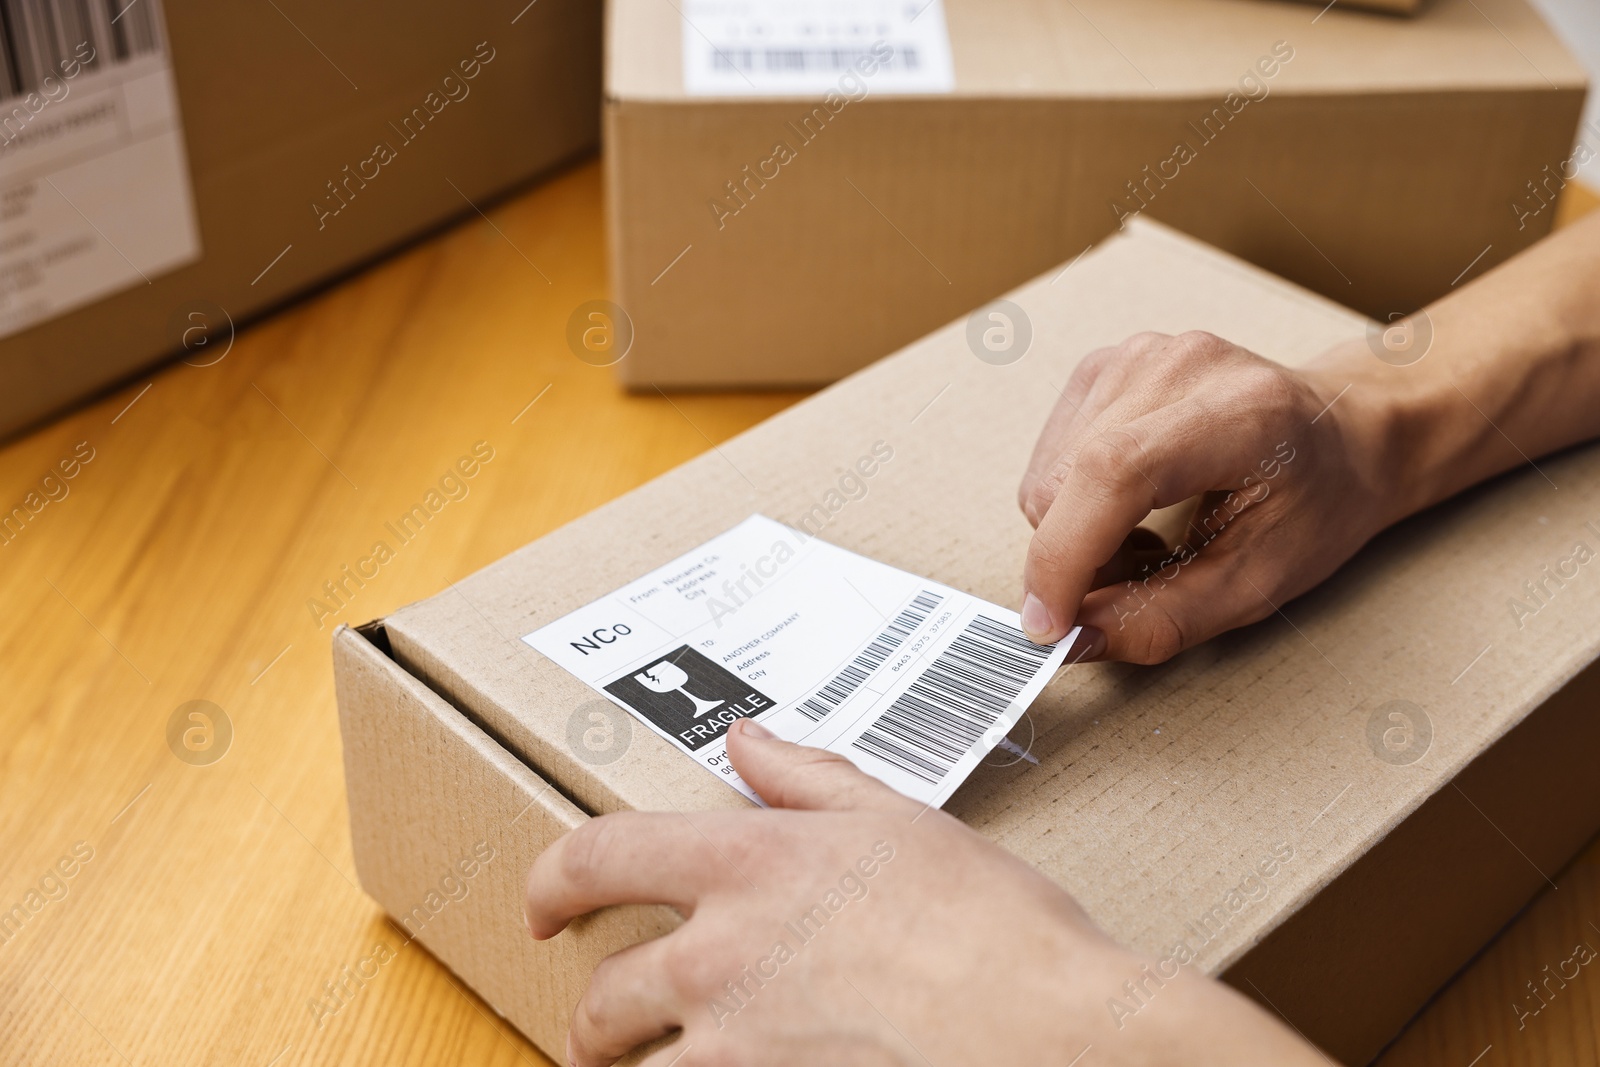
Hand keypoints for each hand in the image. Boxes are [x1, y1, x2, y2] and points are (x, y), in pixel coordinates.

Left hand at [525, 718, 1327, 1065]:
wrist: (1054, 1035)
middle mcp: (720, 958)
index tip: (540, 904)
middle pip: (604, 994)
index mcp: (747, 865)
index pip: (600, 856)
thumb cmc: (993, 927)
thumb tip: (746, 738)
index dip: (550, 880)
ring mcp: (736, 1048)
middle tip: (603, 1030)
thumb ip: (805, 777)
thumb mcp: (897, 822)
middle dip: (594, 1019)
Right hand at [1016, 330, 1395, 663]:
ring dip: (1075, 533)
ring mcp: (1134, 357)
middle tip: (1137, 580)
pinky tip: (1131, 505)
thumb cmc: (1317, 503)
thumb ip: (1162, 619)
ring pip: (1045, 477)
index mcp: (1238, 412)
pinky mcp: (1105, 366)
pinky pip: (1049, 458)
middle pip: (1064, 480)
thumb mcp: (1258, 583)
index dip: (1066, 553)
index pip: (1115, 471)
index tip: (1048, 625)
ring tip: (1146, 538)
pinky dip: (1073, 503)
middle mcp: (1177, 367)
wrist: (1343, 433)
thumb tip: (1071, 640)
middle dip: (1074, 560)